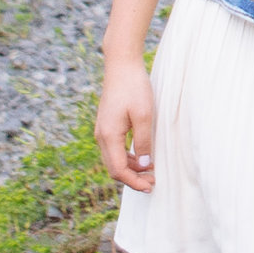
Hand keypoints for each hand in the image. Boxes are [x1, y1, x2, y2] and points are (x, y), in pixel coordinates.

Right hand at [96, 50, 156, 194]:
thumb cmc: (134, 87)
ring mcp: (102, 130)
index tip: (150, 186)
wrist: (121, 65)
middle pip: (114, 168)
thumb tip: (145, 165)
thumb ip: (144, 141)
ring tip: (150, 171)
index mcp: (109, 136)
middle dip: (132, 178)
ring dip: (131, 169)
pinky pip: (115, 149)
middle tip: (152, 183)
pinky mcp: (107, 125)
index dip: (134, 182)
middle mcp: (101, 136)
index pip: (118, 170)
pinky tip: (142, 156)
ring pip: (114, 159)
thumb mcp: (144, 115)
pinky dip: (127, 157)